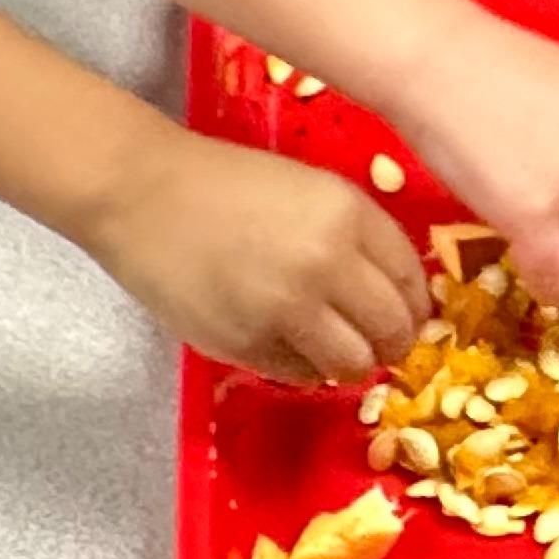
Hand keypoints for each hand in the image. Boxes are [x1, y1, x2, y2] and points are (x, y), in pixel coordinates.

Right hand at [90, 133, 427, 384]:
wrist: (143, 193)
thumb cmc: (227, 182)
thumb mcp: (311, 189)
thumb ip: (357, 235)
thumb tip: (395, 292)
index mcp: (348, 214)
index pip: (411, 278)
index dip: (415, 304)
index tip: (409, 314)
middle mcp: (327, 264)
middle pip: (391, 329)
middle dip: (393, 342)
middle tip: (379, 343)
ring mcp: (287, 309)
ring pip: (352, 364)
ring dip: (351, 362)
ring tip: (333, 348)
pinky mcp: (247, 344)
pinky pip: (301, 376)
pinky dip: (305, 368)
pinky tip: (290, 345)